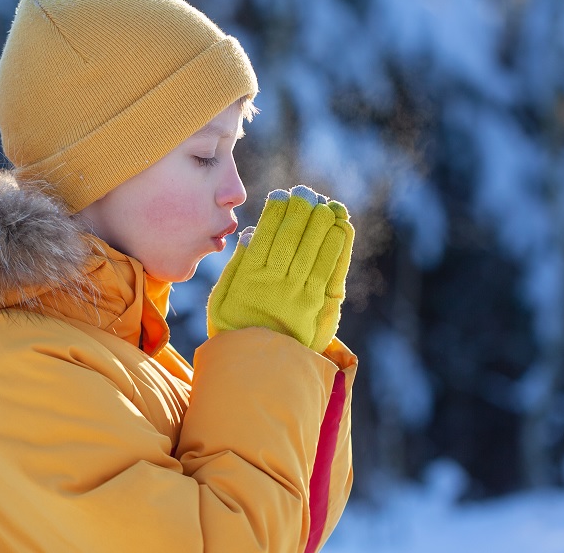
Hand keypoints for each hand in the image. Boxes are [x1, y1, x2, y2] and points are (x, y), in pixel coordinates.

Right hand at [207, 185, 353, 352]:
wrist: (256, 371)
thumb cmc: (234, 332)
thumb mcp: (222, 301)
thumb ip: (235, 268)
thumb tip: (249, 236)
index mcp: (250, 278)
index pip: (266, 236)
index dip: (276, 213)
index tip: (281, 194)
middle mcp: (276, 283)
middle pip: (292, 238)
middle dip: (300, 212)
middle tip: (307, 193)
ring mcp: (298, 294)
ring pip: (313, 250)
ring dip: (321, 224)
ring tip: (327, 204)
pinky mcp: (316, 305)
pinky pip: (330, 270)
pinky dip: (337, 247)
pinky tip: (341, 228)